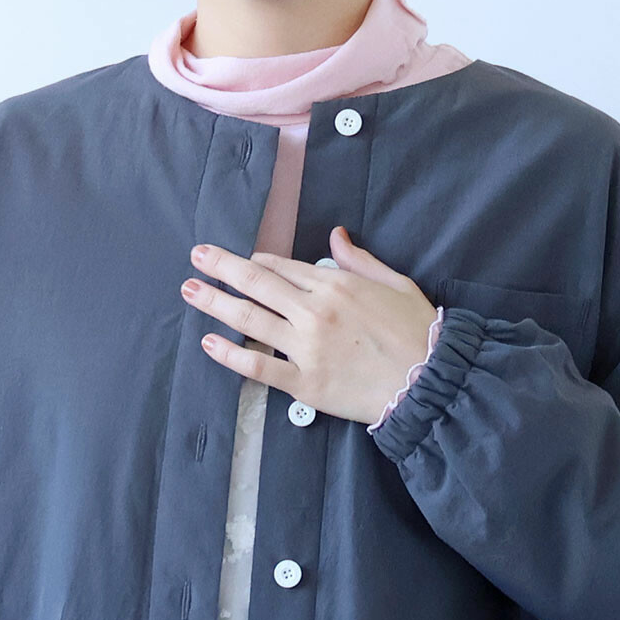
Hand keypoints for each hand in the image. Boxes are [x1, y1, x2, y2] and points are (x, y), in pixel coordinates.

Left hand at [180, 224, 437, 424]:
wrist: (429, 382)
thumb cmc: (417, 332)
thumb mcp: (395, 283)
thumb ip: (360, 260)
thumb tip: (336, 235)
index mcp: (336, 285)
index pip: (283, 267)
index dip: (257, 261)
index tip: (241, 261)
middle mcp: (315, 312)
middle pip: (257, 283)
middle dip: (222, 267)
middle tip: (196, 257)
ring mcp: (306, 348)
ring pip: (250, 320)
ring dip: (215, 303)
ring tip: (190, 291)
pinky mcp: (304, 383)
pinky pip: (258, 367)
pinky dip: (230, 355)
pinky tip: (209, 342)